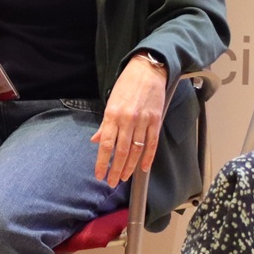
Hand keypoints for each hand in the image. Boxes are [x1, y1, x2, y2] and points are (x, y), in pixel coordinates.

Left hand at [93, 54, 166, 185]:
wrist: (148, 70)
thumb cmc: (127, 85)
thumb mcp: (111, 102)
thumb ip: (105, 124)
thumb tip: (97, 141)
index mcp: (112, 115)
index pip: (106, 145)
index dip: (102, 162)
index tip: (99, 174)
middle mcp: (127, 120)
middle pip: (121, 151)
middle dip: (116, 169)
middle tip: (112, 182)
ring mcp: (143, 121)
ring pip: (136, 150)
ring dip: (129, 167)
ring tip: (124, 178)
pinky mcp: (156, 120)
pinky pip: (152, 143)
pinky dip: (147, 157)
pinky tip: (142, 168)